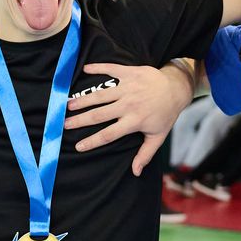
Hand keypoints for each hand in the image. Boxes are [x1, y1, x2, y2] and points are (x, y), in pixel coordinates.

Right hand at [66, 61, 193, 174]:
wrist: (177, 88)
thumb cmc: (165, 114)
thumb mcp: (158, 136)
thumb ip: (145, 154)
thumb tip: (135, 172)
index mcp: (134, 121)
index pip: (109, 134)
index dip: (92, 141)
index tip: (78, 146)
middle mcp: (129, 105)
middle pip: (99, 114)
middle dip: (80, 120)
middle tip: (64, 124)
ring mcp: (129, 88)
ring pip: (101, 94)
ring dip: (83, 99)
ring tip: (68, 104)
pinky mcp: (130, 73)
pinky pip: (111, 69)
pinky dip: (98, 67)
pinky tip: (85, 68)